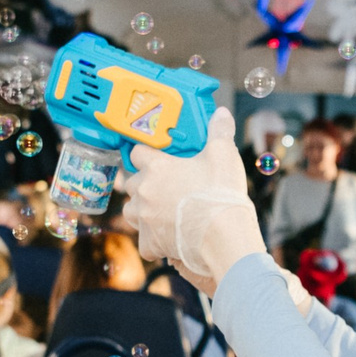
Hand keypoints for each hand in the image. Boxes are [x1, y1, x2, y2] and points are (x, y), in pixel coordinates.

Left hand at [126, 107, 261, 295]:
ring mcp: (145, 219)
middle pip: (132, 183)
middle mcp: (144, 192)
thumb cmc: (221, 194)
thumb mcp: (224, 155)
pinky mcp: (151, 243)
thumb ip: (219, 131)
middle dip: (145, 184)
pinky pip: (144, 242)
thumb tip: (221, 113)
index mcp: (156, 167)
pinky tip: (167, 238)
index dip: (146, 154)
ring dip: (143, 210)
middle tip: (165, 186)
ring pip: (131, 212)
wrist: (223, 236)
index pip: (137, 153)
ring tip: (161, 211)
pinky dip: (153, 241)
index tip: (156, 157)